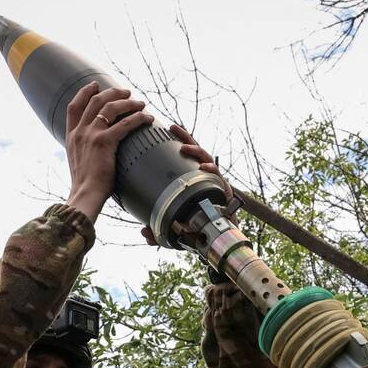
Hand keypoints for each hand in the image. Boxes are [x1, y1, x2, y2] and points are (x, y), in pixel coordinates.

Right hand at [65, 83, 153, 220]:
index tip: (94, 86)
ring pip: (110, 108)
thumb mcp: (78, 163)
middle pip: (95, 101)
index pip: (74, 107)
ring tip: (140, 102)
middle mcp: (80, 131)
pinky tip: (147, 117)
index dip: (84, 93)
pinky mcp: (104, 142)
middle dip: (111, 93)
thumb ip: (84, 150)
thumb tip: (95, 151)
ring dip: (127, 102)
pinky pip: (125, 124)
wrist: (85, 194)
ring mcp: (91, 135)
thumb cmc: (85, 185)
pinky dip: (138, 118)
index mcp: (71, 136)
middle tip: (125, 92)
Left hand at [139, 124, 233, 245]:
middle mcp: (202, 177)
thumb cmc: (196, 228)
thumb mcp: (173, 229)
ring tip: (185, 148)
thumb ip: (158, 231)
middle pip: (194, 151)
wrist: (217, 237)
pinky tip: (205, 168)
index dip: (174, 144)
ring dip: (195, 151)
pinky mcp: (223, 188)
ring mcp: (213, 181)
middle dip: (185, 138)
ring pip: (206, 159)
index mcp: (189, 180)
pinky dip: (211, 170)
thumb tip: (144, 232)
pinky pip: (218, 175)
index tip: (163, 132)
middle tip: (173, 129)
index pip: (181, 158)